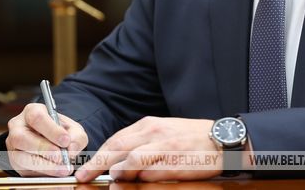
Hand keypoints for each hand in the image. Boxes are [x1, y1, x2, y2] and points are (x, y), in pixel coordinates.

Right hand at [4, 102, 87, 176]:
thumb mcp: (73, 130)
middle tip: (61, 157)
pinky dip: (42, 175)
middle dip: (43, 149)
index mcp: (31, 112)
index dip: (51, 130)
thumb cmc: (61, 132)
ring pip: (20, 157)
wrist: (53, 142)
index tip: (65, 140)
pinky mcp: (15, 164)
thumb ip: (76, 137)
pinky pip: (24, 171)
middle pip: (22, 137)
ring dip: (43, 165)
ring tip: (62, 169)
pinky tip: (56, 176)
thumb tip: (71, 150)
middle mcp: (17, 128)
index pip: (36, 117)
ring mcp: (13, 147)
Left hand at [75, 117, 221, 181]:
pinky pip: (145, 167)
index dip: (98, 154)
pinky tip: (128, 179)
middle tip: (82, 176)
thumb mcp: (166, 133)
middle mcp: (152, 131)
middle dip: (96, 163)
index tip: (86, 166)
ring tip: (106, 179)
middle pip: (115, 147)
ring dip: (113, 170)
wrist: (222, 139)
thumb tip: (122, 161)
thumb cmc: (194, 139)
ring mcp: (161, 145)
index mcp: (149, 124)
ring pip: (127, 157)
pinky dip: (133, 174)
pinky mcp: (171, 158)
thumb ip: (144, 144)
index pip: (116, 139)